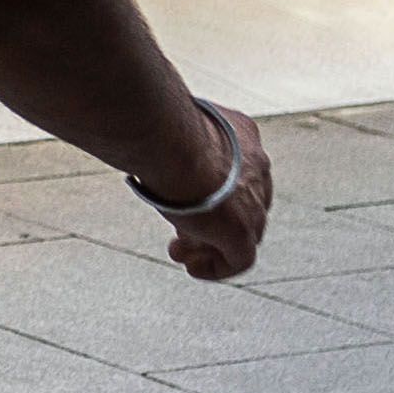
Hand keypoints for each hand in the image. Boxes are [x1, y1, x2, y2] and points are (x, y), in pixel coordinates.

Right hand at [140, 101, 271, 281]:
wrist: (170, 140)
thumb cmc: (161, 124)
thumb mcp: (170, 126)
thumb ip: (169, 135)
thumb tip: (136, 131)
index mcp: (243, 136)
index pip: (238, 170)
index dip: (214, 190)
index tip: (190, 199)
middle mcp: (256, 168)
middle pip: (243, 204)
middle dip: (213, 220)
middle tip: (184, 230)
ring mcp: (254, 203)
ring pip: (242, 234)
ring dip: (210, 245)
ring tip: (181, 251)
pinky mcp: (242, 232)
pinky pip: (238, 261)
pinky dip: (216, 268)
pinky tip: (193, 267)